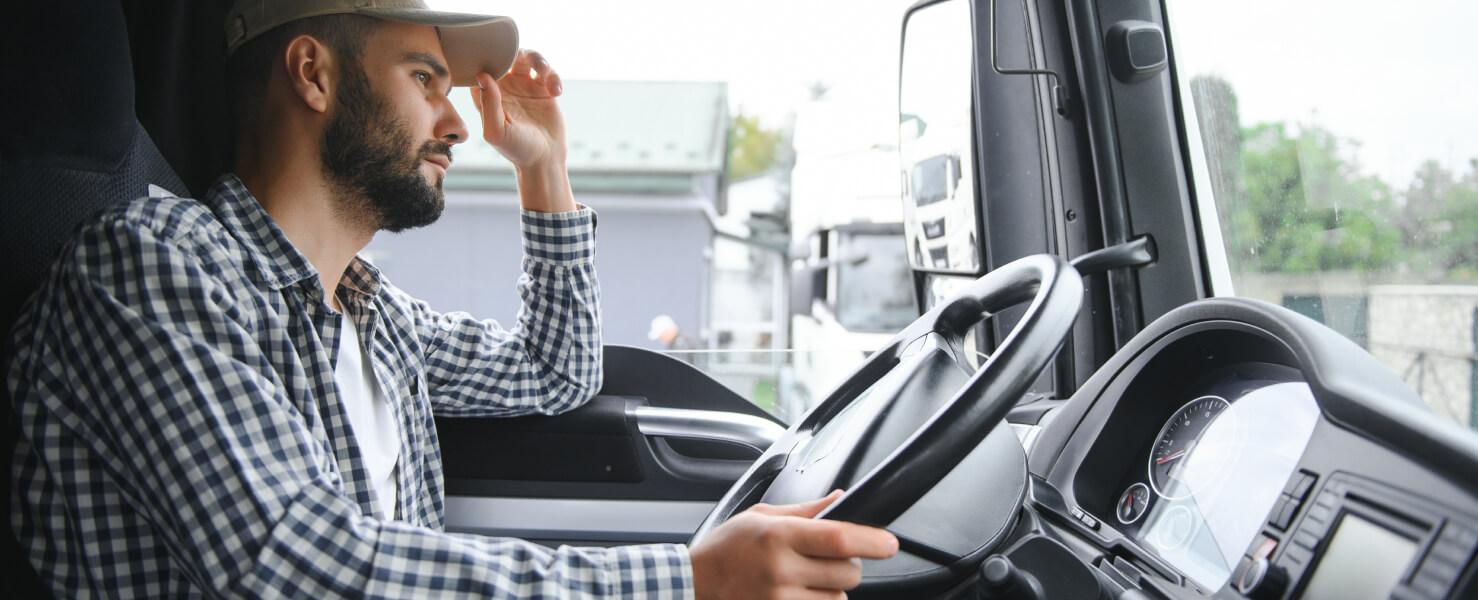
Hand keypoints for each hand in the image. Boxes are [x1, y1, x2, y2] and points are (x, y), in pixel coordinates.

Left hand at [470, 49, 574, 211]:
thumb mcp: (497, 131)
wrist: (545, 160)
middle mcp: (504, 87)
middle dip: (515, 52)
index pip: (480, 67)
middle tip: (524, 61)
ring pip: (528, 58)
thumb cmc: (516, 149)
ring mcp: (525, 86)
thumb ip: (488, 103)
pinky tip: (556, 92)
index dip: (487, 58)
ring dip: (538, 59)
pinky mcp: (544, 89)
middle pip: (506, 55)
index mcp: (486, 95)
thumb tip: (483, 75)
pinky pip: (548, 72)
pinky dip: (554, 76)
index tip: (496, 61)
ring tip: (546, 74)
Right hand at [690, 490, 899, 599]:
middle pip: (847, 573)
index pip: (839, 539)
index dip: (872, 541)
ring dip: (833, 590)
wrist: (694, 585)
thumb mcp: (761, 517)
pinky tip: (800, 594)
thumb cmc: (726, 548)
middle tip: (829, 559)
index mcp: (779, 536)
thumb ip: (806, 511)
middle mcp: (781, 571)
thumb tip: (841, 499)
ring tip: (807, 579)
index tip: (889, 543)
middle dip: (849, 565)